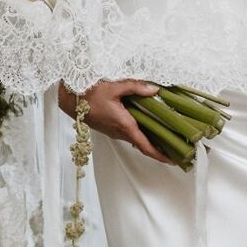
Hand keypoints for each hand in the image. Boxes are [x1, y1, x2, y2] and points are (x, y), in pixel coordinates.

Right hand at [56, 79, 172, 161]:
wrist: (69, 98)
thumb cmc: (90, 92)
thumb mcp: (115, 86)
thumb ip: (136, 88)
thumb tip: (155, 90)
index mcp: (124, 124)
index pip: (145, 145)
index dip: (160, 155)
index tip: (173, 160)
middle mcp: (119, 132)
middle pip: (143, 145)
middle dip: (160, 148)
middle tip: (177, 148)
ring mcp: (113, 131)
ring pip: (136, 139)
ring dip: (150, 141)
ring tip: (167, 138)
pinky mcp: (109, 128)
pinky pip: (128, 134)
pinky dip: (140, 134)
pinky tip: (148, 125)